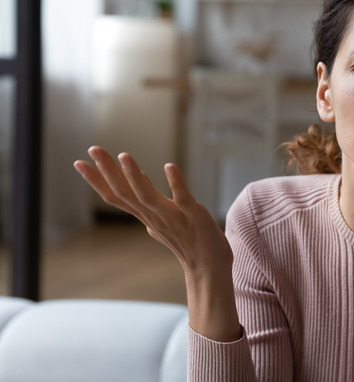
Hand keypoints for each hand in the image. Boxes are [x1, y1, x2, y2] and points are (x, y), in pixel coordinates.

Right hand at [74, 146, 242, 340]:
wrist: (209, 269)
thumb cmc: (188, 244)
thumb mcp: (163, 219)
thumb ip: (150, 202)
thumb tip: (140, 179)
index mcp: (146, 216)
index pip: (116, 197)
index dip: (97, 180)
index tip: (78, 162)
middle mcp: (154, 217)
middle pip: (124, 193)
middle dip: (107, 170)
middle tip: (92, 148)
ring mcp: (173, 218)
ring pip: (146, 197)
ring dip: (134, 177)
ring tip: (124, 155)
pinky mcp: (194, 217)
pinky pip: (183, 199)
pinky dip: (176, 183)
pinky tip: (169, 166)